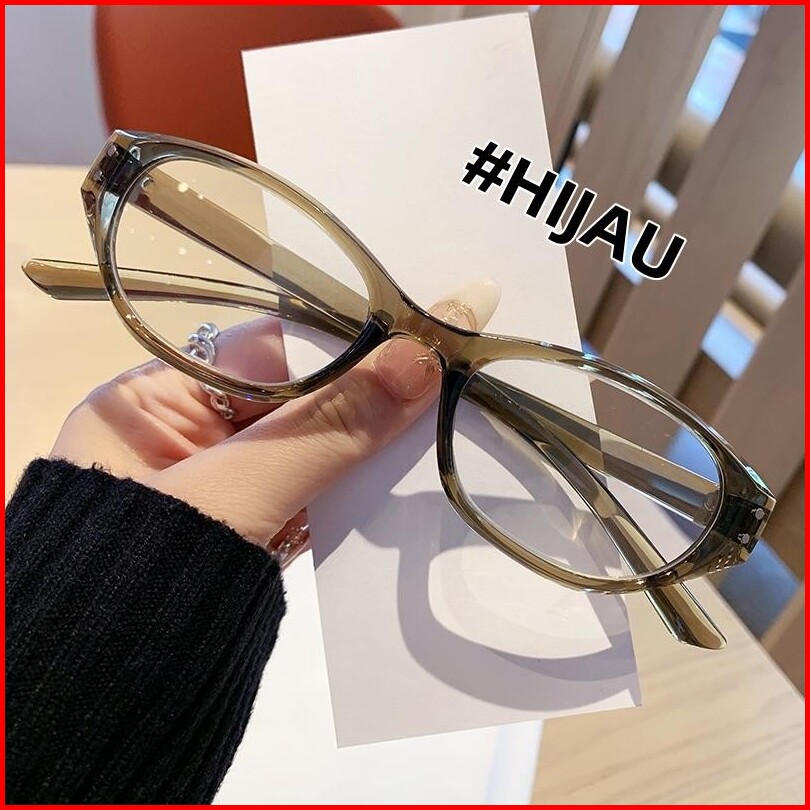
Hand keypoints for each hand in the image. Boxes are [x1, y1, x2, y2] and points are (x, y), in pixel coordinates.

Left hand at [51, 280, 499, 565]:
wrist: (114, 699)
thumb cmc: (149, 574)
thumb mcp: (238, 489)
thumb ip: (328, 426)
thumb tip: (420, 358)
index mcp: (155, 399)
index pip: (267, 348)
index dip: (345, 337)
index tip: (420, 328)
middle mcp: (188, 433)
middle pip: (297, 395)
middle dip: (369, 390)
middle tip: (451, 368)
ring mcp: (224, 483)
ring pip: (313, 445)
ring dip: (371, 442)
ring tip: (448, 413)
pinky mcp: (254, 526)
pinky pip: (314, 490)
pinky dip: (356, 486)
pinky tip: (409, 472)